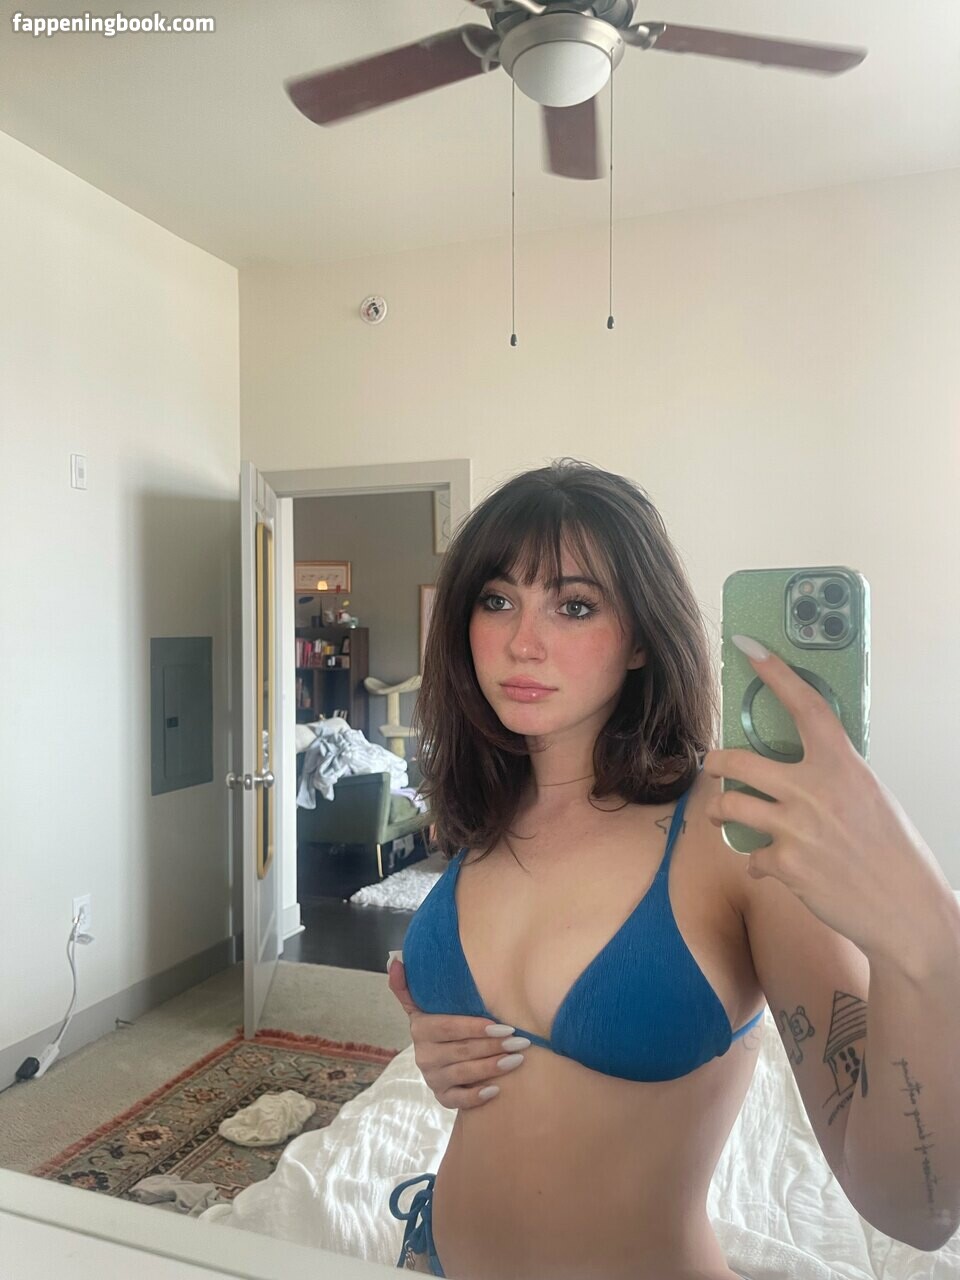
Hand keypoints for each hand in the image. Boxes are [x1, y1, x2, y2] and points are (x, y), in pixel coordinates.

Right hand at [388, 957, 526, 1107]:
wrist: (439, 1056)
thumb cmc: (441, 1022)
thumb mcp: (423, 1003)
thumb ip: (409, 984)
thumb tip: (395, 961)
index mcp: (421, 1029)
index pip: (450, 1028)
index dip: (476, 1028)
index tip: (503, 1026)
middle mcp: (423, 1055)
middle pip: (462, 1051)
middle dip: (494, 1046)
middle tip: (521, 1042)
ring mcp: (432, 1078)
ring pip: (464, 1074)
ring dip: (492, 1068)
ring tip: (517, 1060)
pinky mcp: (442, 1097)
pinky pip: (459, 1101)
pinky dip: (477, 1097)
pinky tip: (496, 1090)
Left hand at [701, 637, 956, 966]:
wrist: (905, 909)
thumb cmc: (893, 851)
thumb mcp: (869, 795)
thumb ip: (833, 775)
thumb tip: (801, 764)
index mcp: (842, 764)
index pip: (805, 705)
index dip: (774, 673)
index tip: (748, 647)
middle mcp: (814, 790)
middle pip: (738, 762)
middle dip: (717, 764)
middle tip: (714, 766)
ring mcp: (795, 828)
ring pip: (730, 807)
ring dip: (721, 810)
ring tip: (723, 812)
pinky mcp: (785, 865)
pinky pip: (751, 856)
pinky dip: (759, 863)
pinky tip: (774, 868)